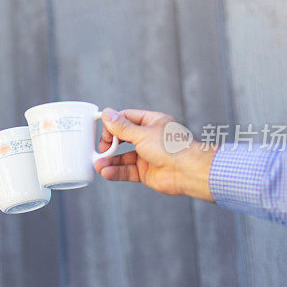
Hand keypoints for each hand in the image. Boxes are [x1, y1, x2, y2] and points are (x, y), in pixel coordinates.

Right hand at [94, 108, 215, 201]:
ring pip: (123, 157)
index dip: (113, 124)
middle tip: (101, 149)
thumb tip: (107, 114)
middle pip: (123, 138)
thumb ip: (122, 127)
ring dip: (110, 161)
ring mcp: (147, 155)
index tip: (103, 131)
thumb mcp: (142, 134)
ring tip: (98, 164)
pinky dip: (116, 171)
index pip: (126, 119)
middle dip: (110, 144)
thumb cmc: (172, 148)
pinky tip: (107, 172)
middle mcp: (149, 138)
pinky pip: (127, 170)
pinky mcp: (145, 171)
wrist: (188, 172)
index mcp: (152, 122)